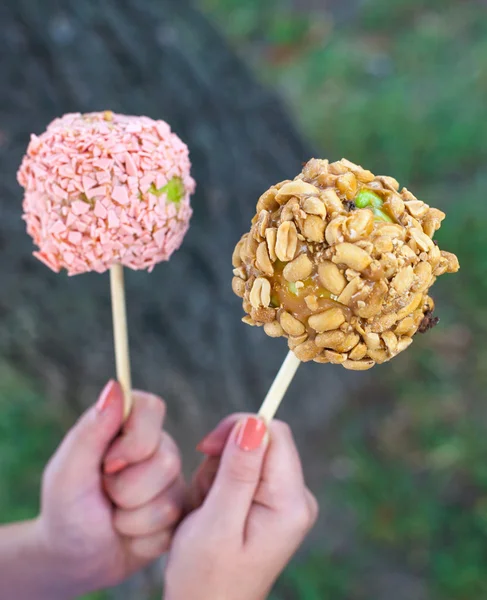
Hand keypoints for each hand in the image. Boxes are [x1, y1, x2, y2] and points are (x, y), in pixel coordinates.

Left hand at [36, 381, 184, 596]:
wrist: (75, 558)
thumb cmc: (66, 508)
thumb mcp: (68, 472)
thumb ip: (91, 430)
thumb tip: (115, 386)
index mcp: (127, 423)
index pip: (153, 408)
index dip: (134, 441)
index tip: (107, 463)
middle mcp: (155, 445)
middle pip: (167, 461)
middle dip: (126, 489)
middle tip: (104, 494)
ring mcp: (171, 479)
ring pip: (169, 499)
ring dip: (131, 518)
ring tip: (114, 515)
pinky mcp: (179, 511)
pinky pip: (173, 525)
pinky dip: (141, 537)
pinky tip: (128, 533)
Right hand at [164, 414, 317, 599]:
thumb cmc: (205, 578)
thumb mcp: (216, 523)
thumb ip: (238, 471)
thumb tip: (255, 421)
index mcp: (290, 503)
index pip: (274, 435)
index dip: (238, 430)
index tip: (205, 449)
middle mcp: (296, 498)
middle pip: (261, 442)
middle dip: (223, 459)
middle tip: (205, 496)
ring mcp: (285, 502)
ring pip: (247, 455)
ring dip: (217, 473)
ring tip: (206, 510)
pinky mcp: (271, 504)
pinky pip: (244, 472)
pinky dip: (220, 484)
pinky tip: (212, 512)